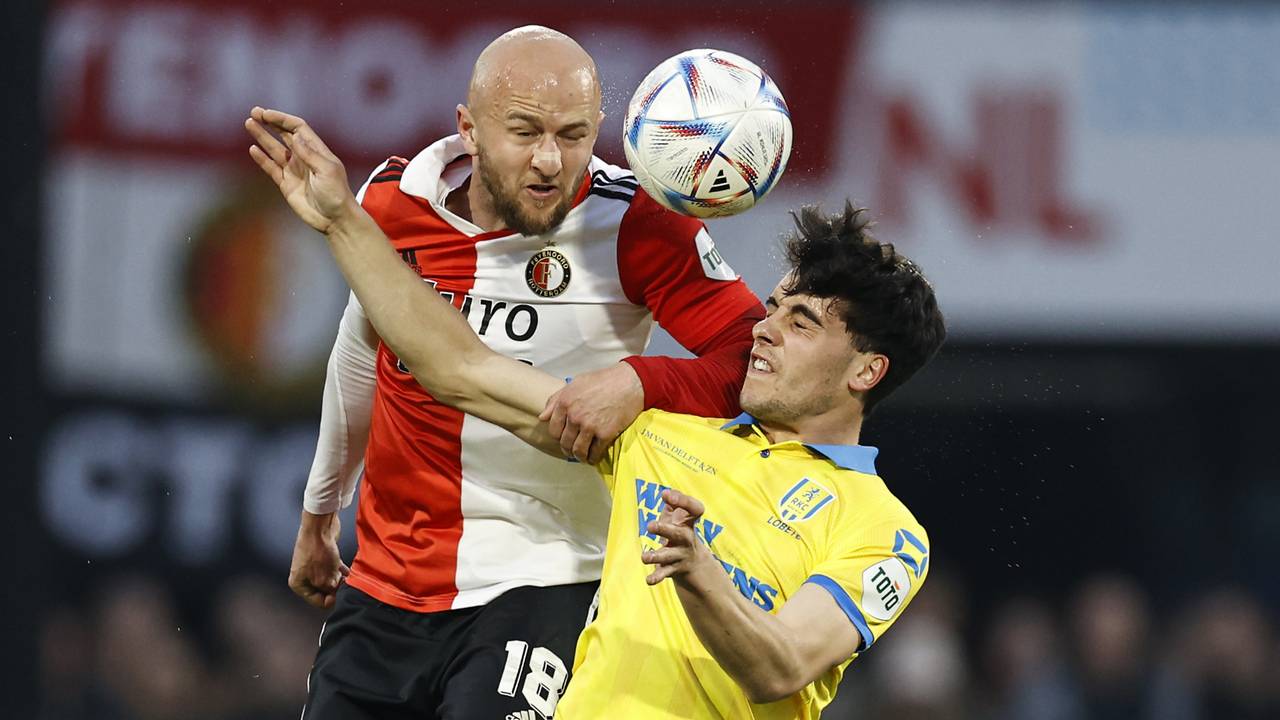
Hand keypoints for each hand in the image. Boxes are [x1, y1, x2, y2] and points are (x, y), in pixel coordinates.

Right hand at [244, 106, 358, 233]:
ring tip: (249, 123)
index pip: (298, 128)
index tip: (266, 114)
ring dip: (262, 136)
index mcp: (317, 151)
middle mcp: (304, 157)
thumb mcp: (327, 171)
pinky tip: (253, 149)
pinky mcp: (286, 184)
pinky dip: (262, 159)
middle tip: (254, 112)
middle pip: (284, 134)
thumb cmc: (336, 194)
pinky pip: (271, 168)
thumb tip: (295, 137)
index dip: (282, 119)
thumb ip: (310, 154)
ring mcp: (294, 170)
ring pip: (274, 149)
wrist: (335, 220)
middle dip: (270, 123)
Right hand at [288, 511, 349, 608]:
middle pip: (323, 590)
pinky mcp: (323, 557)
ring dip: (339, 580)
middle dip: (335, 589)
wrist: (319, 526)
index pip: (316, 601)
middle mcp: (303, 576)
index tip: (339, 595)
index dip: (330, 600)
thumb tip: (334, 594)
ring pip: (329, 579)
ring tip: (348, 579)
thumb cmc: (317, 551)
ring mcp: (313, 565)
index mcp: (298, 584)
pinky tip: (349, 572)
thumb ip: (329, 591)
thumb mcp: (324, 578)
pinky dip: (340, 571)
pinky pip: (333, 569)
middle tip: (344, 585)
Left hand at [538, 363, 643, 463]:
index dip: (558, 436)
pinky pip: (595, 453)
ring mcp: (589, 426)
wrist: (630, 382)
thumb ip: (556, 399)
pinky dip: (594, 458)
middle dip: (568, 449)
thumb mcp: (576, 383)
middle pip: (565, 442)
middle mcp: (575, 416)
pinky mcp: (605, 434)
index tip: (563, 438)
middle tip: (572, 450)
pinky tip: (594, 457)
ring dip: (579, 456)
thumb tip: (543, 416)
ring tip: (582, 456)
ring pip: (578, 451)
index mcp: (565, 402)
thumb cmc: (604, 380)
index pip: (553, 429)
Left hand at [641, 489, 714, 586]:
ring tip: (644, 557)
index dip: (684, 501)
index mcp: (688, 522)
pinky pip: (664, 573)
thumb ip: (674, 501)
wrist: (693, 562)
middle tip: (650, 526)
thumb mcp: (678, 515)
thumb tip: (666, 493)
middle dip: (665, 530)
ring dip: (656, 556)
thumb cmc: (680, 531)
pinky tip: (648, 580)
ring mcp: (680, 554)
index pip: (694, 509)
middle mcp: (686, 538)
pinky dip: (656, 577)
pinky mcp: (672, 569)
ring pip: (668, 556)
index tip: (666, 495)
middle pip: (679, 534)